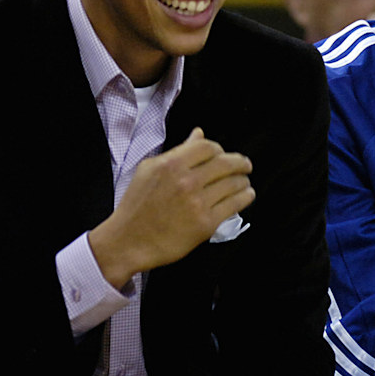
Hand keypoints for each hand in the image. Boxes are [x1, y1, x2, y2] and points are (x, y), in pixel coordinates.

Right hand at [89, 128, 254, 287]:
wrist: (128, 242)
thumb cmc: (136, 206)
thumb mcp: (149, 170)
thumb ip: (177, 151)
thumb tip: (199, 133)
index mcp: (170, 165)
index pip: (208, 147)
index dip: (219, 149)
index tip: (223, 155)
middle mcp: (186, 181)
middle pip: (226, 163)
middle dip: (240, 163)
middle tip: (245, 165)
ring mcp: (197, 203)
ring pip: (233, 184)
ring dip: (243, 181)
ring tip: (245, 182)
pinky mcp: (205, 224)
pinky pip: (234, 205)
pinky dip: (245, 197)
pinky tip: (246, 195)